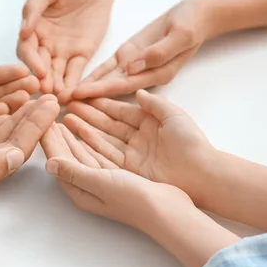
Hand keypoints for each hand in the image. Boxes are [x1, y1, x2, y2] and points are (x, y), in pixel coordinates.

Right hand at [17, 0, 112, 97]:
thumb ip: (34, 7)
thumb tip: (23, 30)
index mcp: (32, 30)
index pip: (26, 50)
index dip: (31, 61)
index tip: (38, 71)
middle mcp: (44, 45)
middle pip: (41, 66)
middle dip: (44, 80)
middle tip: (47, 92)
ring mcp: (63, 52)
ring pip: (57, 73)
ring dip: (57, 86)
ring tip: (60, 98)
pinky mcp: (81, 55)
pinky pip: (76, 72)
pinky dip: (74, 84)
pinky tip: (73, 95)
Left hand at [41, 122, 193, 232]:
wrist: (166, 211)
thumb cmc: (133, 199)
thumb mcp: (100, 182)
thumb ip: (74, 171)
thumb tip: (47, 163)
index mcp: (80, 191)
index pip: (58, 161)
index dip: (49, 141)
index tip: (41, 121)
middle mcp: (88, 188)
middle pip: (67, 158)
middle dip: (57, 137)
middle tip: (48, 116)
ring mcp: (102, 184)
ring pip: (81, 155)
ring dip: (71, 138)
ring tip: (63, 120)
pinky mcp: (117, 178)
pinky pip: (96, 156)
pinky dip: (88, 143)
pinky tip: (85, 134)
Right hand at [63, 90, 214, 205]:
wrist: (201, 174)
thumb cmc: (190, 143)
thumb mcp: (173, 115)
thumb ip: (154, 103)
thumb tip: (139, 92)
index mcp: (149, 123)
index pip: (120, 111)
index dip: (101, 103)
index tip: (83, 95)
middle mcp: (138, 138)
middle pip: (107, 125)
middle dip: (87, 115)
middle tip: (67, 105)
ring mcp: (132, 154)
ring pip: (103, 139)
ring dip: (84, 129)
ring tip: (65, 119)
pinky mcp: (129, 170)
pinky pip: (105, 155)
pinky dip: (90, 146)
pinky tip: (75, 138)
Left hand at [72, 0, 214, 98]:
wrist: (196, 15)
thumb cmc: (191, 24)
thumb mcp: (180, 36)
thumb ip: (158, 53)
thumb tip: (132, 67)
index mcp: (157, 75)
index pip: (122, 86)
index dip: (100, 92)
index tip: (79, 96)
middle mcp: (142, 76)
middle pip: (110, 88)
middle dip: (87, 96)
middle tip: (60, 102)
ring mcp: (134, 66)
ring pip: (106, 80)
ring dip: (86, 88)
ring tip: (62, 95)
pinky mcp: (129, 56)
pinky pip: (108, 67)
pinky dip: (93, 75)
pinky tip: (75, 81)